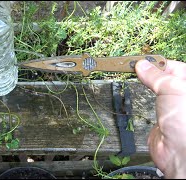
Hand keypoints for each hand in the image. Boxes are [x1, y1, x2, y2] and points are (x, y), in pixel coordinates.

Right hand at [135, 59, 185, 177]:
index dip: (158, 63)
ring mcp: (172, 106)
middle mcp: (182, 95)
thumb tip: (142, 65)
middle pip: (165, 77)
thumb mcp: (172, 88)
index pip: (175, 67)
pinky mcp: (161, 117)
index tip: (141, 61)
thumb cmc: (185, 120)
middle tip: (134, 66)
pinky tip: (136, 90)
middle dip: (150, 71)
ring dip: (146, 82)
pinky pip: (150, 102)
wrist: (179, 152)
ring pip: (157, 88)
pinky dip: (142, 97)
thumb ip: (156, 75)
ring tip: (134, 74)